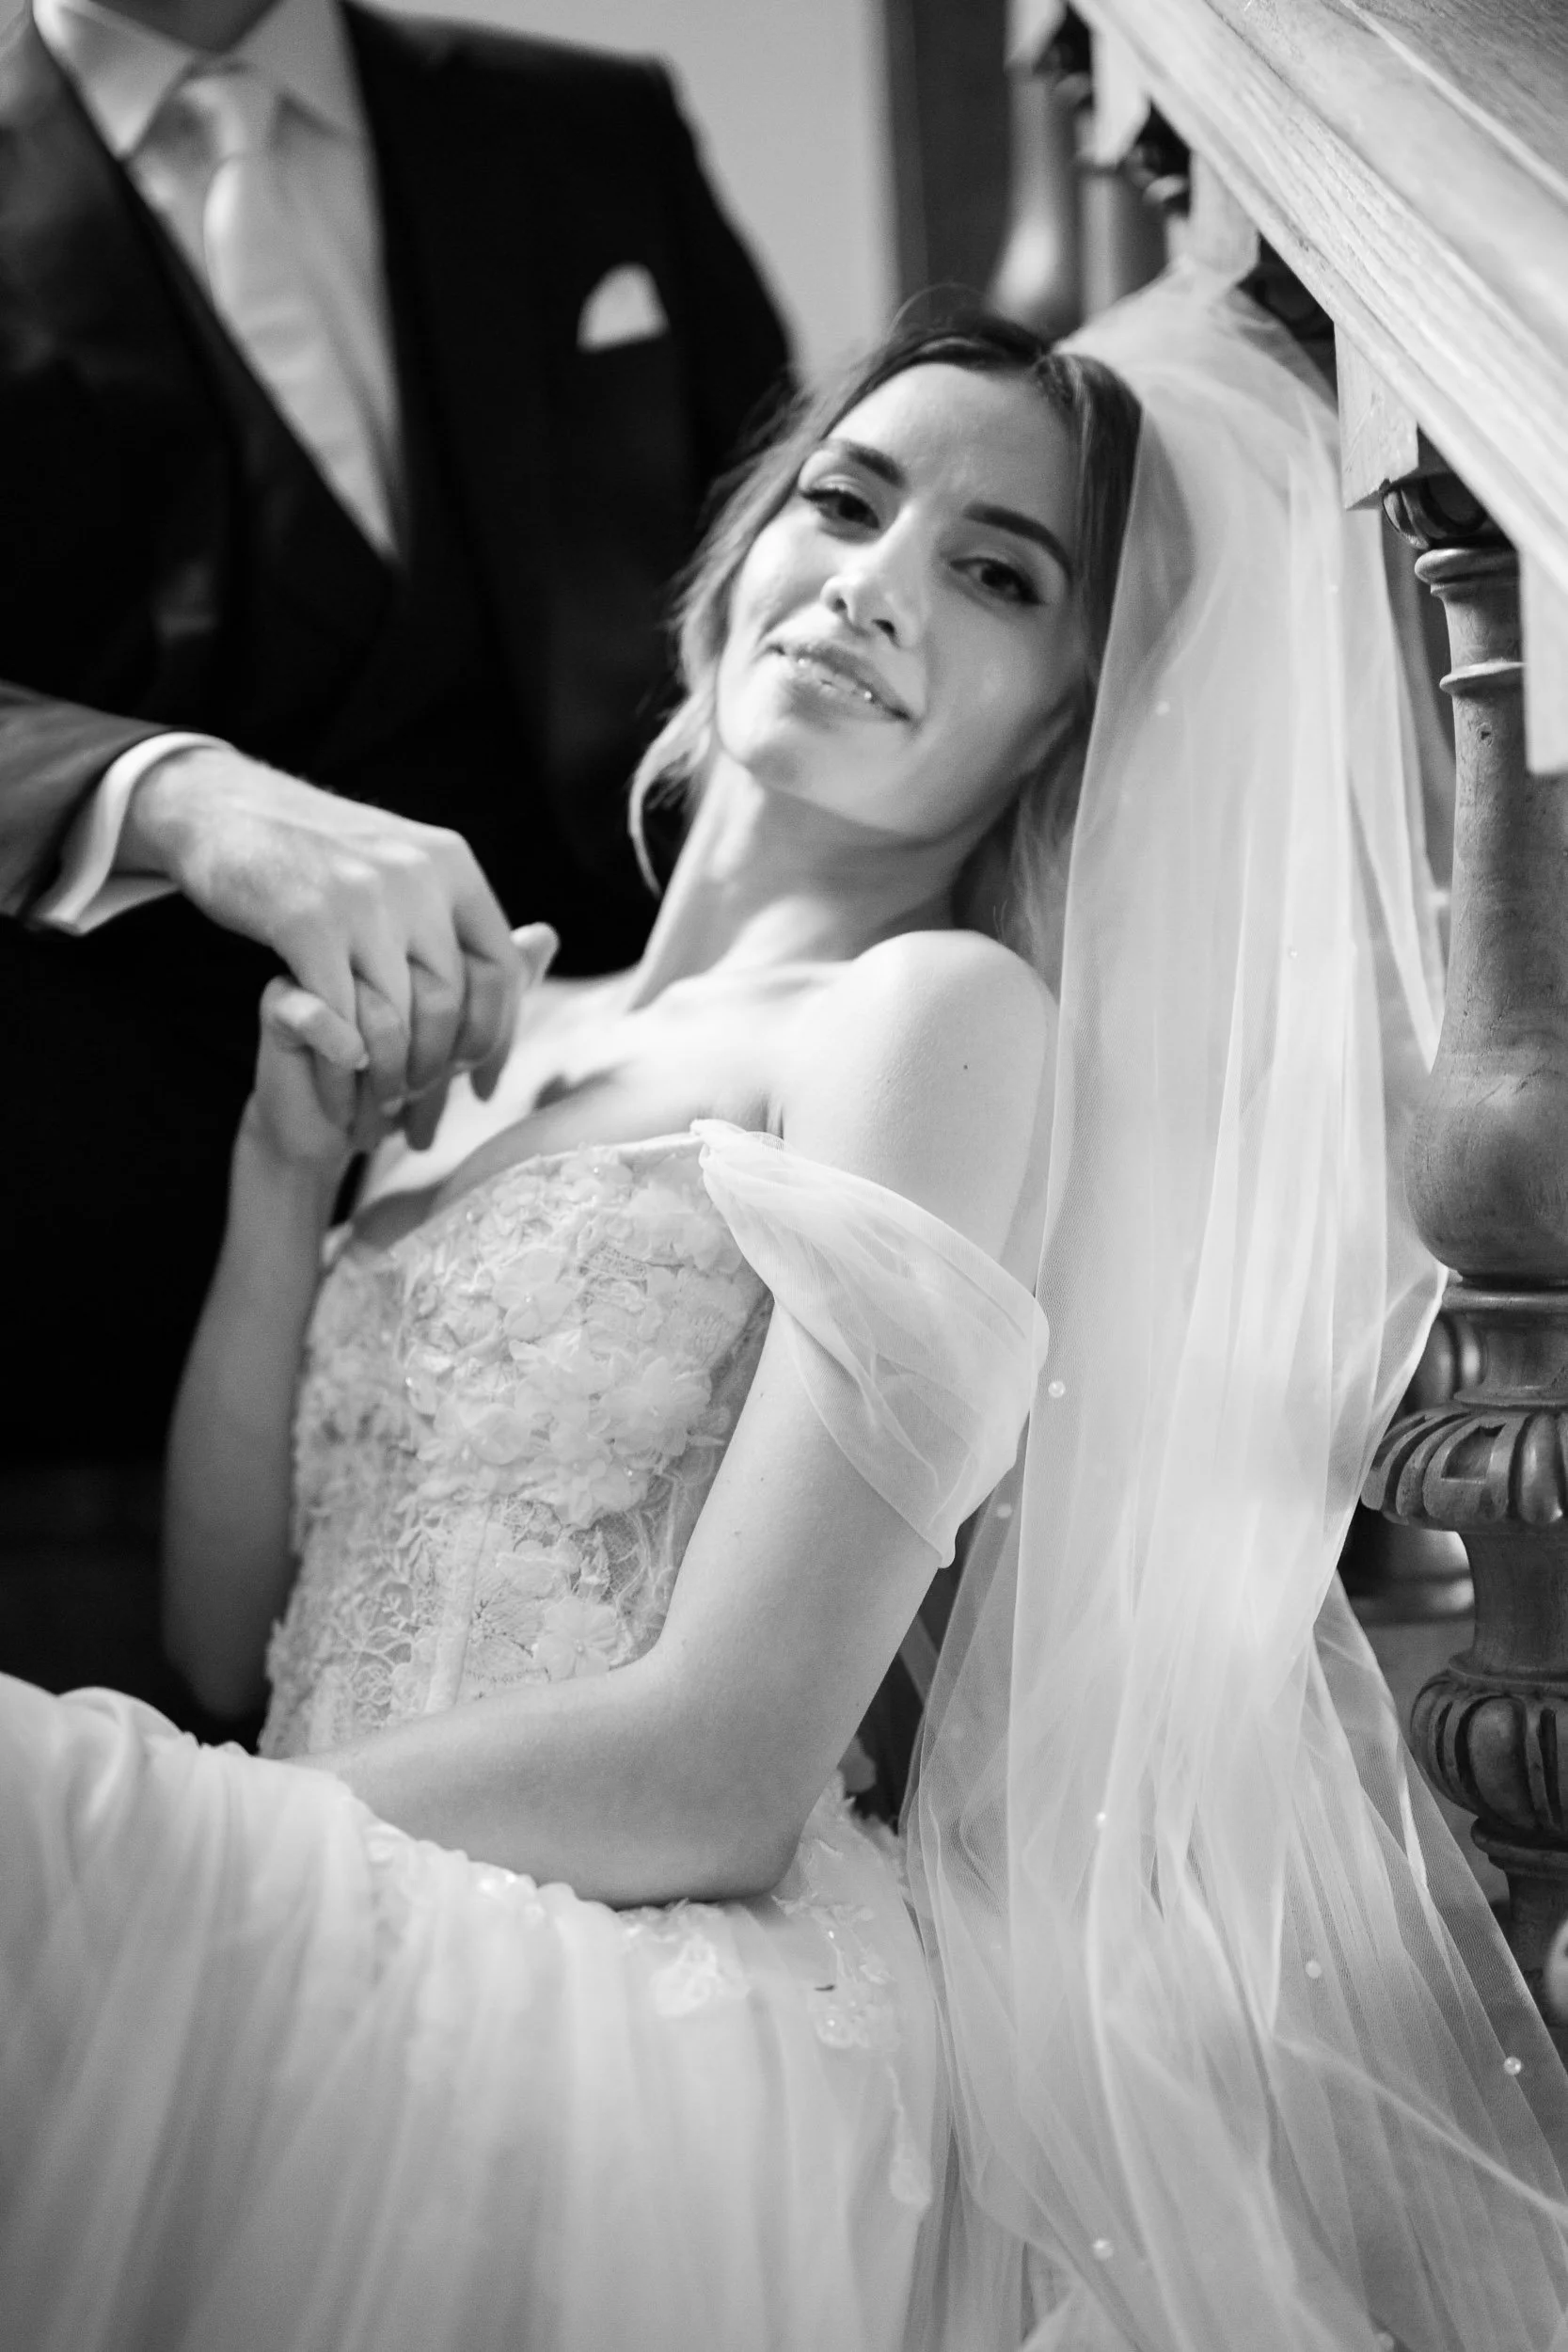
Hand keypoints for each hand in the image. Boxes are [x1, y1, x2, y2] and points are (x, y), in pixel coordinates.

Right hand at [123, 745, 527, 1143]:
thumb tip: (545, 945)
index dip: (500, 1037)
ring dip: (391, 1077)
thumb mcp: (406, 864)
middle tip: (419, 1107)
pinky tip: (342, 1080)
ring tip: (379, 1106)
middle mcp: (417, 876)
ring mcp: (362, 899)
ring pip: (400, 1017)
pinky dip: (344, 1063)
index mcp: (451, 864)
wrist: (222, 807)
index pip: (500, 968)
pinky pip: (341, 1019)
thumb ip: (467, 913)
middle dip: (438, 1069)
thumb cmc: (317, 852)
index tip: (484, 1085)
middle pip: (451, 1001)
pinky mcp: (305, 926)